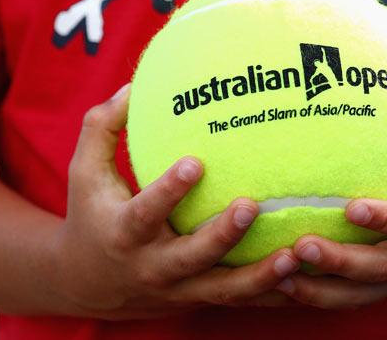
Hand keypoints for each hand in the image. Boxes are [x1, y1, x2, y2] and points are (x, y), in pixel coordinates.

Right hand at [52, 84, 299, 319]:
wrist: (89, 283)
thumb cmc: (91, 214)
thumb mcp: (84, 172)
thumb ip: (103, 128)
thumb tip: (133, 87)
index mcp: (124, 232)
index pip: (145, 212)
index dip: (168, 191)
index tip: (195, 162)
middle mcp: (152, 265)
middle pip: (191, 256)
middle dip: (222, 235)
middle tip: (250, 205)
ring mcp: (179, 287)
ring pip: (222, 289)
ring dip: (259, 277)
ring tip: (293, 256)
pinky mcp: (199, 296)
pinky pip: (238, 299)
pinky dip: (269, 292)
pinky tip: (302, 276)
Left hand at [276, 110, 386, 308]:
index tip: (352, 208)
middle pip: (386, 267)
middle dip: (344, 261)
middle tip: (302, 244)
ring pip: (365, 292)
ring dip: (324, 288)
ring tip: (283, 274)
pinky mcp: (385, 282)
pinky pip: (352, 297)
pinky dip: (320, 295)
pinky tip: (284, 283)